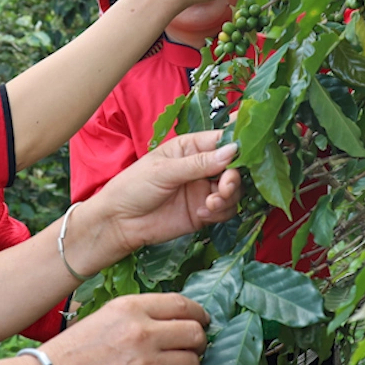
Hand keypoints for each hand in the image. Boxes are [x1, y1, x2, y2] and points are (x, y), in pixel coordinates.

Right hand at [38, 294, 209, 364]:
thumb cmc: (71, 353)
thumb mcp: (104, 317)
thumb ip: (139, 315)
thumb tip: (174, 322)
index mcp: (130, 308)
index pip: (183, 304)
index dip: (199, 314)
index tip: (201, 321)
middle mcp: (142, 332)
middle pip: (195, 333)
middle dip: (198, 342)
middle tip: (190, 349)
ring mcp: (146, 363)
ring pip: (193, 362)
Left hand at [68, 131, 240, 271]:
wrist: (119, 223)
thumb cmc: (133, 187)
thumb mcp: (164, 171)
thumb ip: (198, 164)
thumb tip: (232, 151)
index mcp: (190, 148)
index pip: (221, 140)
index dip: (237, 146)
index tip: (245, 154)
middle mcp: (201, 167)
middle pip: (233, 167)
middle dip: (233, 178)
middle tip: (224, 187)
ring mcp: (203, 190)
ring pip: (233, 190)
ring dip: (228, 197)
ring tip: (210, 203)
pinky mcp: (204, 212)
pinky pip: (225, 210)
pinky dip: (220, 212)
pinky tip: (202, 214)